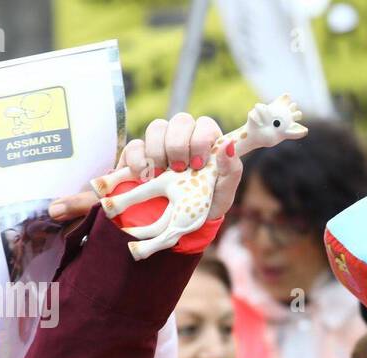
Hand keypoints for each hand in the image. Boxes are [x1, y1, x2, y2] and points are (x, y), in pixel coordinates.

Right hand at [48, 113, 241, 222]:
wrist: (176, 228)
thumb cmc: (205, 207)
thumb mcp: (223, 195)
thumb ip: (231, 171)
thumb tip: (228, 145)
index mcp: (208, 145)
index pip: (205, 125)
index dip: (201, 139)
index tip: (198, 164)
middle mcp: (185, 139)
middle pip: (181, 120)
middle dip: (179, 144)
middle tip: (179, 169)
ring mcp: (160, 144)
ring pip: (157, 127)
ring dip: (159, 150)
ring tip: (161, 174)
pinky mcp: (138, 155)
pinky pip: (135, 145)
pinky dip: (138, 160)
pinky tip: (144, 177)